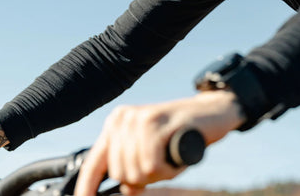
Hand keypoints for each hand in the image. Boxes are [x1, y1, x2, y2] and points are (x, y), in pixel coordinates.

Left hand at [74, 90, 244, 195]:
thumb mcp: (151, 151)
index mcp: (117, 123)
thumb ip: (132, 167)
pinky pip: (152, 166)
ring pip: (136, 173)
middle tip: (164, 161)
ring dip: (159, 174)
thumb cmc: (181, 135)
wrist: (213, 111)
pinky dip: (168, 170)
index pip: (94, 163)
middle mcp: (124, 117)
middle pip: (120, 174)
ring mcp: (140, 118)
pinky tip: (177, 155)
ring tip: (172, 154)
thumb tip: (126, 190)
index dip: (86, 188)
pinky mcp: (157, 122)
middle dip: (144, 178)